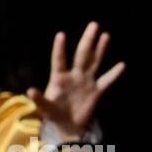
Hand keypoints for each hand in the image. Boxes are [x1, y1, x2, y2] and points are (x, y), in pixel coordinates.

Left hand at [27, 23, 124, 140]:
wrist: (68, 126)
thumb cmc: (54, 115)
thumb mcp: (45, 108)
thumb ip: (39, 99)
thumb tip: (29, 91)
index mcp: (60, 78)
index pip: (60, 60)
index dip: (60, 49)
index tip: (61, 34)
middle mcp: (74, 76)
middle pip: (82, 55)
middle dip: (88, 40)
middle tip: (94, 25)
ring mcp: (86, 82)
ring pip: (94, 62)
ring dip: (100, 49)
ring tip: (105, 35)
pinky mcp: (96, 92)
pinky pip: (106, 81)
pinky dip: (114, 74)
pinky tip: (122, 65)